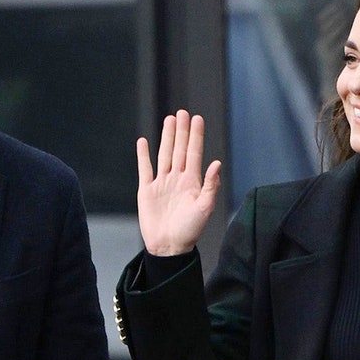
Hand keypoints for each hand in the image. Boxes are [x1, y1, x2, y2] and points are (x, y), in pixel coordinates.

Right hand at [136, 109, 220, 255]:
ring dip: (166, 137)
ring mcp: (162, 183)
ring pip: (164, 154)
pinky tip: (144, 142)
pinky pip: (145, 168)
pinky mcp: (146, 190)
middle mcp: (177, 178)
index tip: (197, 119)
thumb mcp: (204, 208)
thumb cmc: (189, 231)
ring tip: (169, 120)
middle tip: (182, 112)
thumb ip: (211, 186)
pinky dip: (143, 155)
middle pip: (179, 149)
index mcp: (192, 182)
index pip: (194, 153)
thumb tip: (216, 163)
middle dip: (181, 131)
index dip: (196, 136)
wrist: (168, 247)